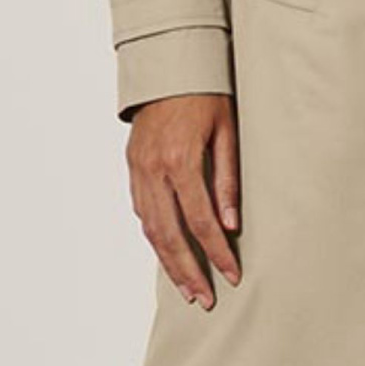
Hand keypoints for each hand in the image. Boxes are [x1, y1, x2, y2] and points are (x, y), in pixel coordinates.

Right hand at [126, 93, 240, 306]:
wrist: (168, 67)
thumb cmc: (206, 95)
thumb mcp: (227, 132)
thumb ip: (227, 180)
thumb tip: (231, 225)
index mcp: (180, 160)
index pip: (200, 220)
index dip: (216, 252)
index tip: (232, 275)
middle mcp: (153, 169)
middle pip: (170, 234)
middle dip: (188, 271)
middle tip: (205, 299)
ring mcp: (138, 170)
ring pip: (150, 229)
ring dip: (168, 262)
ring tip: (187, 289)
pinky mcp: (132, 167)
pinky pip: (142, 212)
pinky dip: (155, 237)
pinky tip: (168, 253)